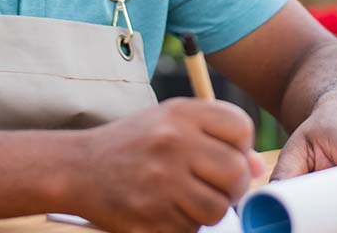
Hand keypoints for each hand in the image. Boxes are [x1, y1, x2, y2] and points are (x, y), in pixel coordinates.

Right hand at [73, 99, 265, 232]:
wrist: (78, 167)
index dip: (241, 146)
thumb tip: (257, 165)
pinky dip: (184, 226)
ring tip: (189, 199)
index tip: (225, 154)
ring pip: (217, 209)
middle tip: (217, 187)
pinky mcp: (148, 219)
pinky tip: (167, 210)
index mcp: (180, 114)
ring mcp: (159, 183)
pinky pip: (190, 231)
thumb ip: (217, 136)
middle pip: (235, 174)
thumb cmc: (134, 143)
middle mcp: (171, 144)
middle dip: (233, 186)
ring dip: (210, 210)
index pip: (240, 127)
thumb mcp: (172, 122)